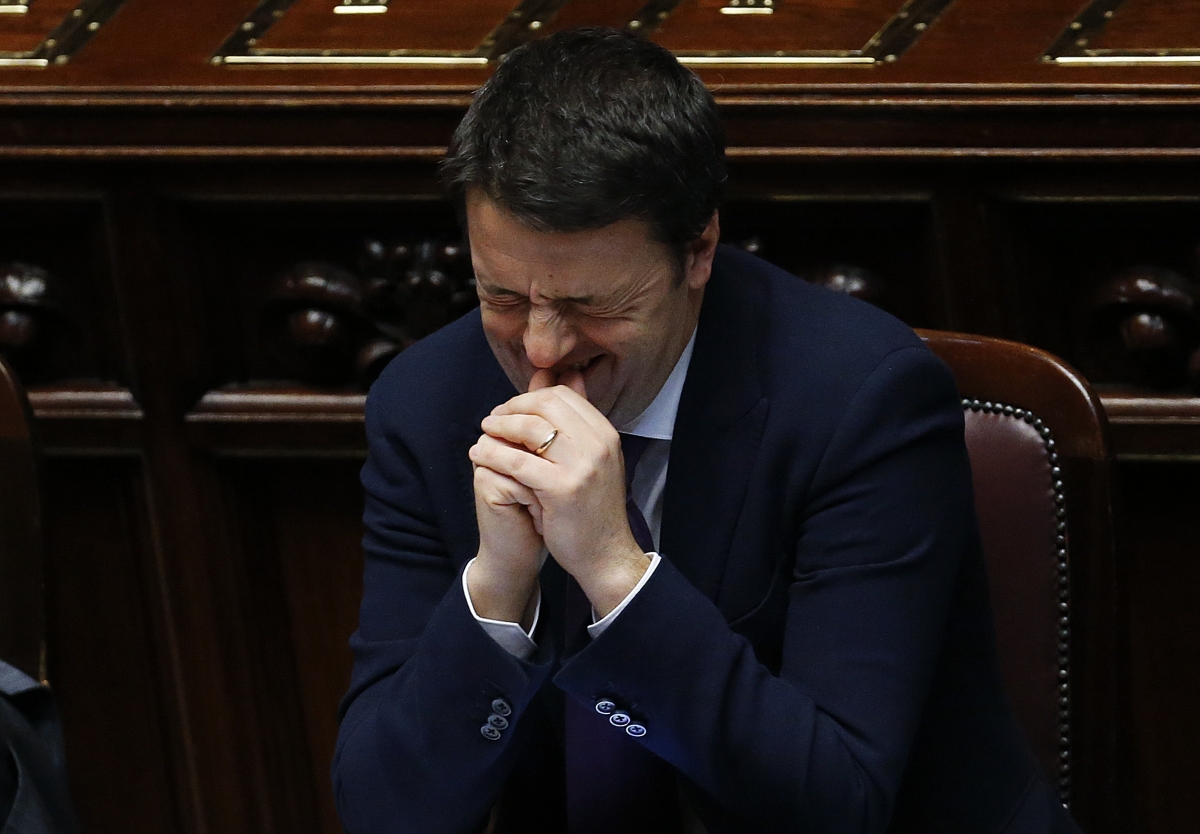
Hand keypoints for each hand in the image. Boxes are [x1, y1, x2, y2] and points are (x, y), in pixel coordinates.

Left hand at [469, 369, 650, 616]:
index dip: (530, 397)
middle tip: (492, 419)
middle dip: (512, 408)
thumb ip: (575, 425)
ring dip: (499, 427)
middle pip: (546, 405)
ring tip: (483, 434)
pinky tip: (480, 456)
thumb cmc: (592, 509)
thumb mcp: (592, 461)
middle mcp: (598, 444)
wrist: (606, 554)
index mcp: (606, 434)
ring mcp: (582, 466)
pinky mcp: (562, 489)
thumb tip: (566, 376)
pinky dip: (494, 455)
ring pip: (530, 429)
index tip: (510, 409)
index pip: (563, 396)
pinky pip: (518, 462)